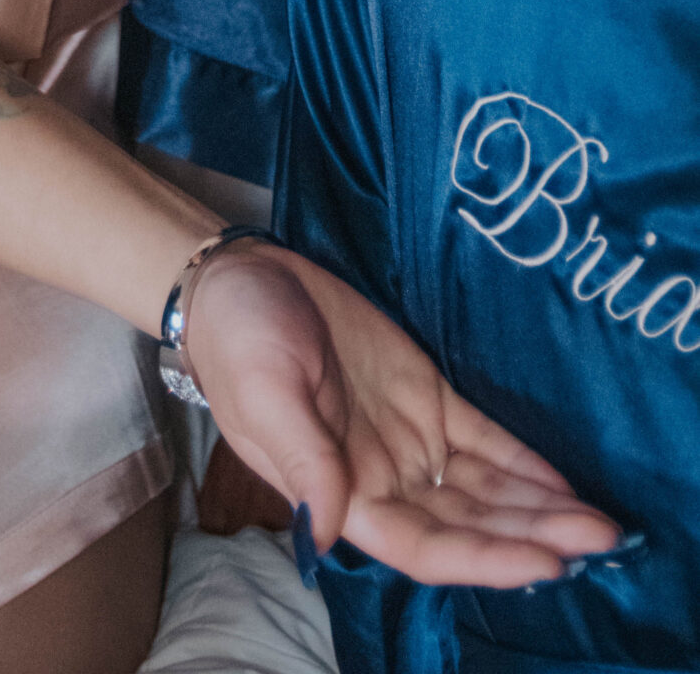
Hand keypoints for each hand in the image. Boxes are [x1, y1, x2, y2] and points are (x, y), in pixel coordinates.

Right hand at [185, 240, 619, 585]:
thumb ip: (302, 456)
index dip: (484, 559)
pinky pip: (485, 442)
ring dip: (539, 510)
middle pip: (470, 526)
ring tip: (601, 525)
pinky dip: (526, 465)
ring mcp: (409, 440)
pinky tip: (564, 485)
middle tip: (599, 543)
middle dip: (532, 538)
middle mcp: (385, 479)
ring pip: (486, 492)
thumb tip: (328, 526)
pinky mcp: (426, 398)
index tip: (543, 562)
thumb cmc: (239, 338)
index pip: (425, 546)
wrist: (241, 278)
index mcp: (342, 492)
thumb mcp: (263, 391)